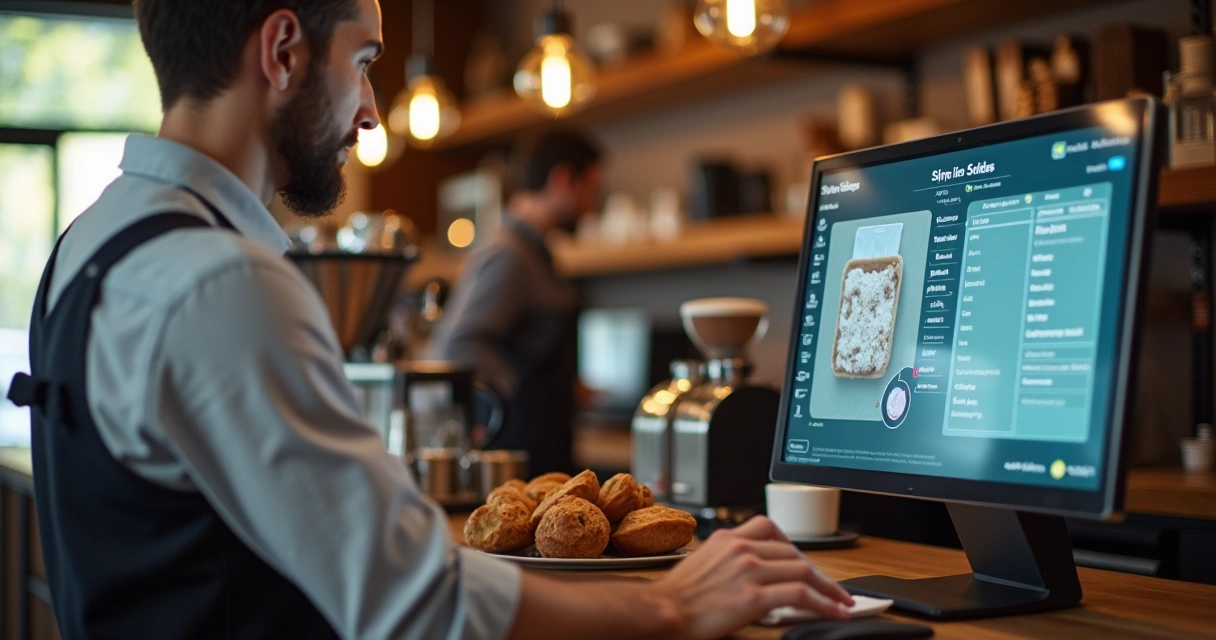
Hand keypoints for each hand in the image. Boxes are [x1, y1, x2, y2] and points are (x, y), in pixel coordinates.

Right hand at [650, 516, 853, 639]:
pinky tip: (834, 611)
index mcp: (727, 537)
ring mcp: (749, 570)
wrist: (661, 611)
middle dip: (818, 571)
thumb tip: (754, 573)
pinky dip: (824, 603)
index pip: (769, 528)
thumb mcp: (703, 563)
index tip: (803, 560)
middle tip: (832, 587)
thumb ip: (730, 560)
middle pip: (793, 552)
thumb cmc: (677, 595)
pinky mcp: (754, 596)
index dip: (793, 546)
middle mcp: (741, 548)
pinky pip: (801, 595)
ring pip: (803, 570)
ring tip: (842, 601)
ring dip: (829, 588)